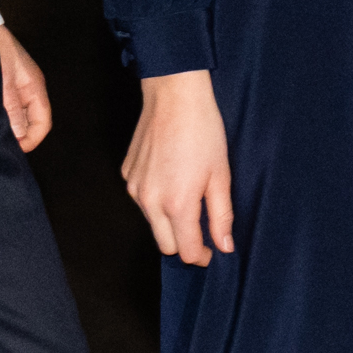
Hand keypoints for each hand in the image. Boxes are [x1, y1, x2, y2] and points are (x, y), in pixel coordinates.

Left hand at [0, 22, 51, 150]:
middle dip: (20, 135)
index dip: (31, 140)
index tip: (13, 150)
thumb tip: (19, 136)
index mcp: (35, 88)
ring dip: (10, 126)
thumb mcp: (2, 83)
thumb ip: (11, 109)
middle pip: (33, 121)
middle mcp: (30, 89)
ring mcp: (19, 87)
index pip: (43, 123)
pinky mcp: (7, 84)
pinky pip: (11, 107)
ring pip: (21, 115)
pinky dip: (3, 116)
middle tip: (0, 144)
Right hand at [123, 69, 234, 261]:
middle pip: (165, 244)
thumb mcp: (221, 176)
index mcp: (177, 204)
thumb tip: (224, 246)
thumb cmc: (203, 132)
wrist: (174, 96)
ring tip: (188, 194)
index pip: (185, 251)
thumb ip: (221, 216)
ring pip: (152, 222)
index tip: (211, 250)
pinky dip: (156, 199)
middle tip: (202, 228)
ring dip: (169, 221)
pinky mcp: (127, 174)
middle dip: (183, 243)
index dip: (200, 255)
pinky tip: (171, 176)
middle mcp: (150, 201)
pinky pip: (142, 199)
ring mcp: (135, 188)